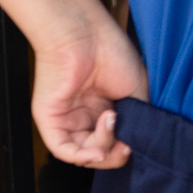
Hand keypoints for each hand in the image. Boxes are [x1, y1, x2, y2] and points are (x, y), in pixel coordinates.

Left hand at [32, 11, 146, 167]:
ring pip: (84, 153)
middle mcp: (86, 118)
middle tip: (127, 142)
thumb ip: (138, 122)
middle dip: (116, 153)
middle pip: (100, 153)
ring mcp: (68, 120)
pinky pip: (63, 150)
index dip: (128, 147)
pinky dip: (81, 156)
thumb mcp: (138, 93)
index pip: (116, 142)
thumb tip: (136, 146)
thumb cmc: (113, 54)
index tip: (141, 139)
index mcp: (107, 111)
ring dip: (102, 147)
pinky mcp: (51, 121)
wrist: (87, 35)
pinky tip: (97, 151)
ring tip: (112, 120)